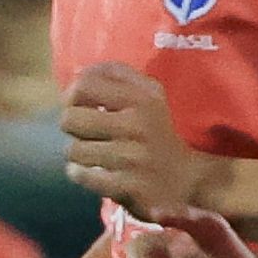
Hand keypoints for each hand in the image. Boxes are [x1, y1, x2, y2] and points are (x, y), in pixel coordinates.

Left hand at [59, 66, 211, 220]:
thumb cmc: (158, 132)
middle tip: (86, 133)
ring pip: (73, 150)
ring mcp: (132, 157)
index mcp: (142, 98)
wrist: (187, 179)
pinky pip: (82, 175)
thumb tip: (79, 71)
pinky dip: (81, 174)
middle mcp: (137, 124)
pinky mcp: (127, 186)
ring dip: (78, 154)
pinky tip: (93, 172)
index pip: (84, 84)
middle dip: (72, 127)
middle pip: (70, 119)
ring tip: (93, 154)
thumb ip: (117, 76)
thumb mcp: (149, 95)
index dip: (72, 95)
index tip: (80, 106)